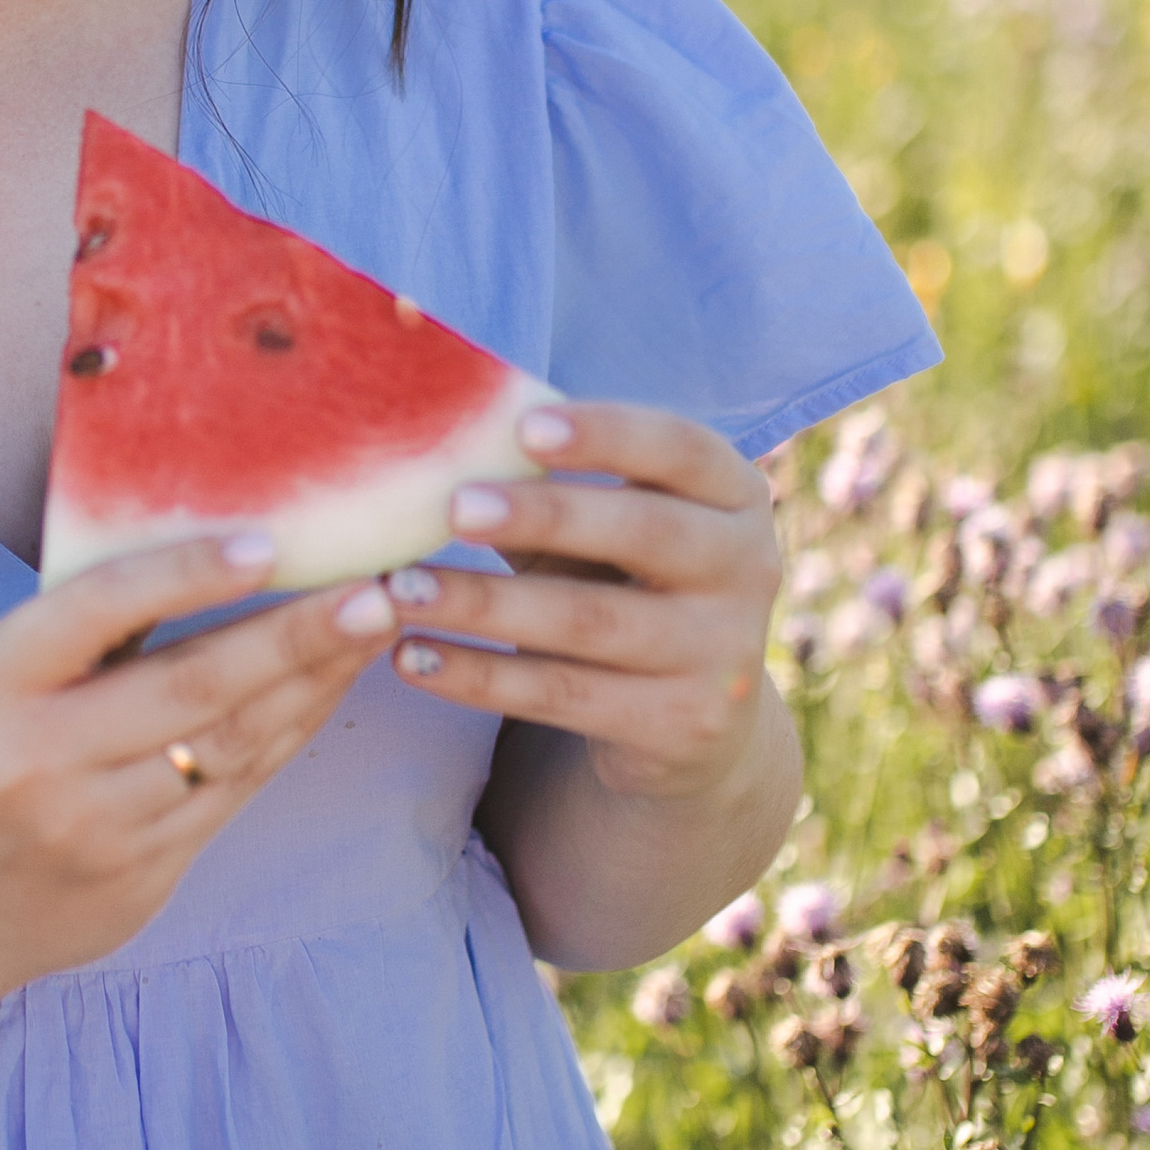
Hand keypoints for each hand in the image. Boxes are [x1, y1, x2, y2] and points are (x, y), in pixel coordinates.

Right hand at [0, 531, 402, 1000]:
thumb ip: (85, 627)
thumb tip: (218, 542)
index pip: (98, 610)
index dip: (186, 573)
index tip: (268, 542)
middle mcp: (41, 756)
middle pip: (192, 685)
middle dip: (296, 635)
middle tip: (377, 590)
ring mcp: (94, 825)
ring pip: (230, 742)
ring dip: (313, 682)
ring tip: (375, 627)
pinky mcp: (140, 874)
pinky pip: (237, 790)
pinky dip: (291, 732)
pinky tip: (330, 687)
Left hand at [379, 400, 782, 802]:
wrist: (693, 722)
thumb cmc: (621, 583)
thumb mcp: (605, 526)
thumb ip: (547, 481)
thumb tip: (434, 424)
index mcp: (735, 495)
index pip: (680, 447)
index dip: (606, 432)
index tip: (523, 425)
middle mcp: (748, 568)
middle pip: (643, 530)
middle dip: (544, 515)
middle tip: (453, 507)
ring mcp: (723, 652)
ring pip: (591, 621)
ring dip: (485, 604)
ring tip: (401, 590)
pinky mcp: (683, 726)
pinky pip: (565, 696)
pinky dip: (480, 678)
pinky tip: (413, 658)